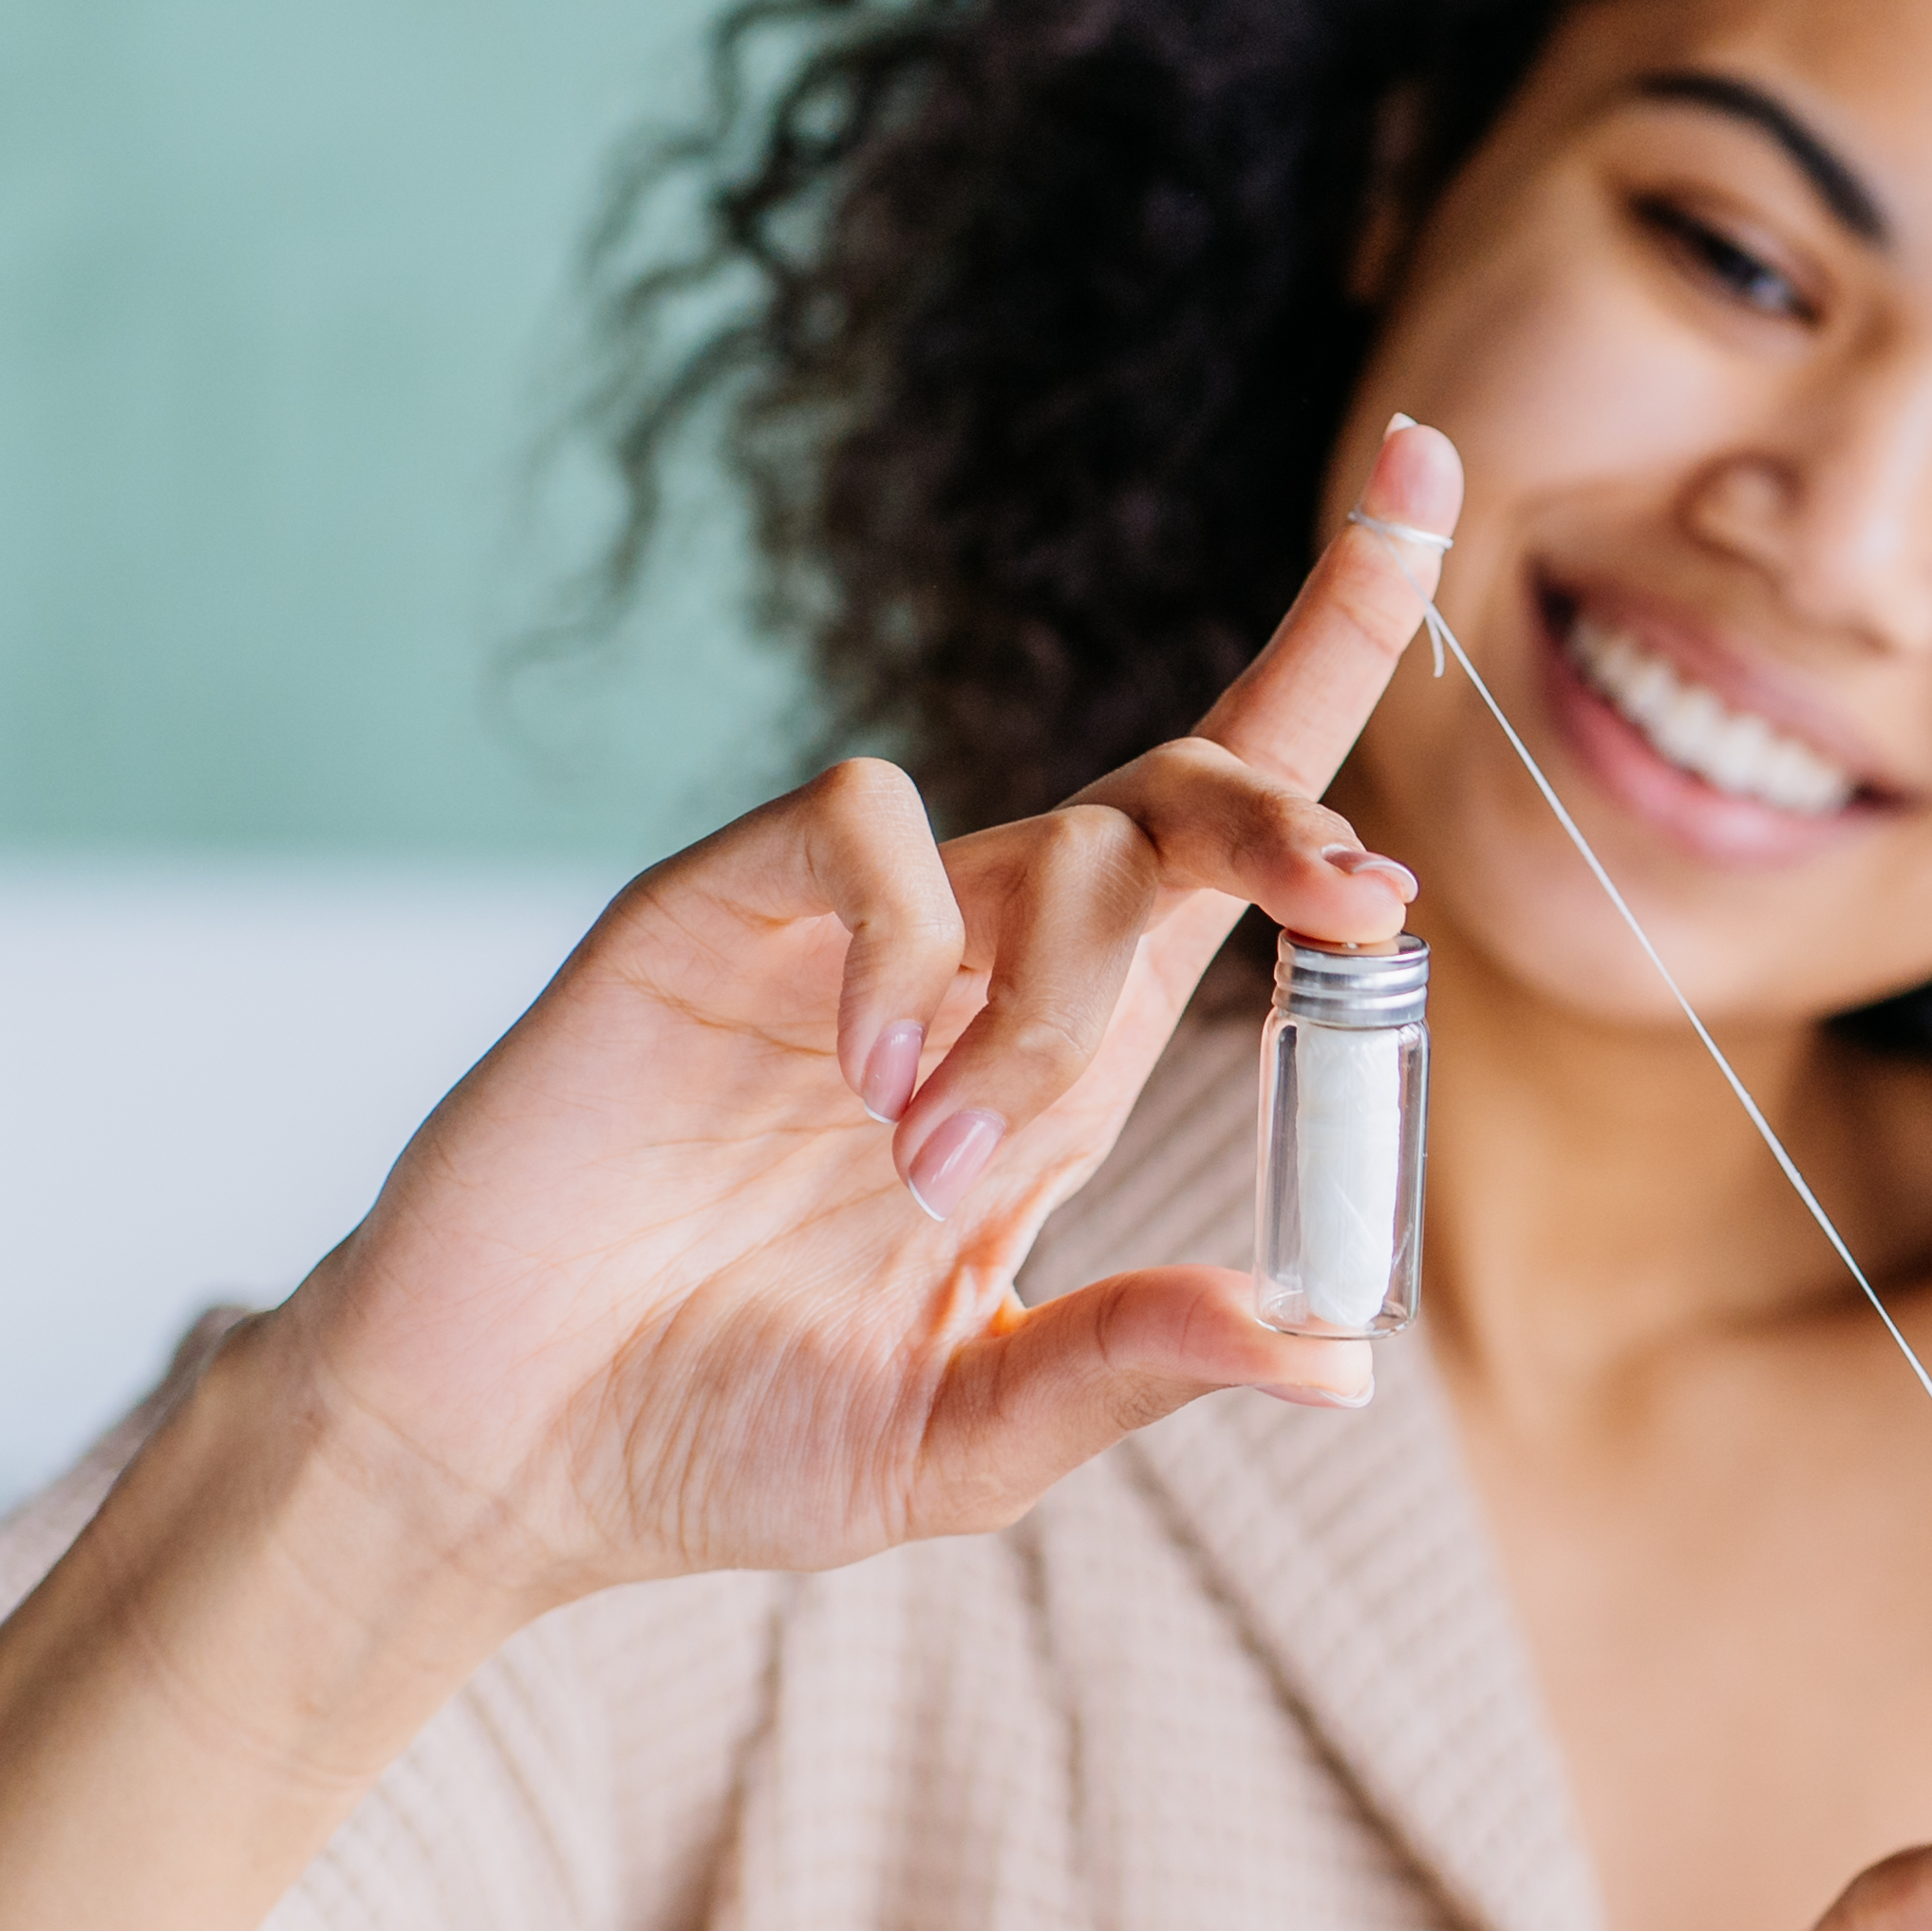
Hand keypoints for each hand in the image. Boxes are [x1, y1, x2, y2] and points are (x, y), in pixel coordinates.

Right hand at [263, 415, 1466, 1620]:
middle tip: (1359, 902)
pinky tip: (871, 1084)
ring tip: (942, 1169)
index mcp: (1068, 1064)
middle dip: (1292, 823)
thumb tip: (1337, 1354)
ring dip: (1059, 1001)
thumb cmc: (725, 1440)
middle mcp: (979, 967)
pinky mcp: (710, 909)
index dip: (1333, 652)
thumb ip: (1136, 1366)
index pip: (1234, 837)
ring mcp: (848, 932)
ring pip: (1049, 840)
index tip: (1427, 476)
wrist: (504, 1453)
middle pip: (1180, 794)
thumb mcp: (973, 1432)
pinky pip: (867, 828)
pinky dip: (912, 943)